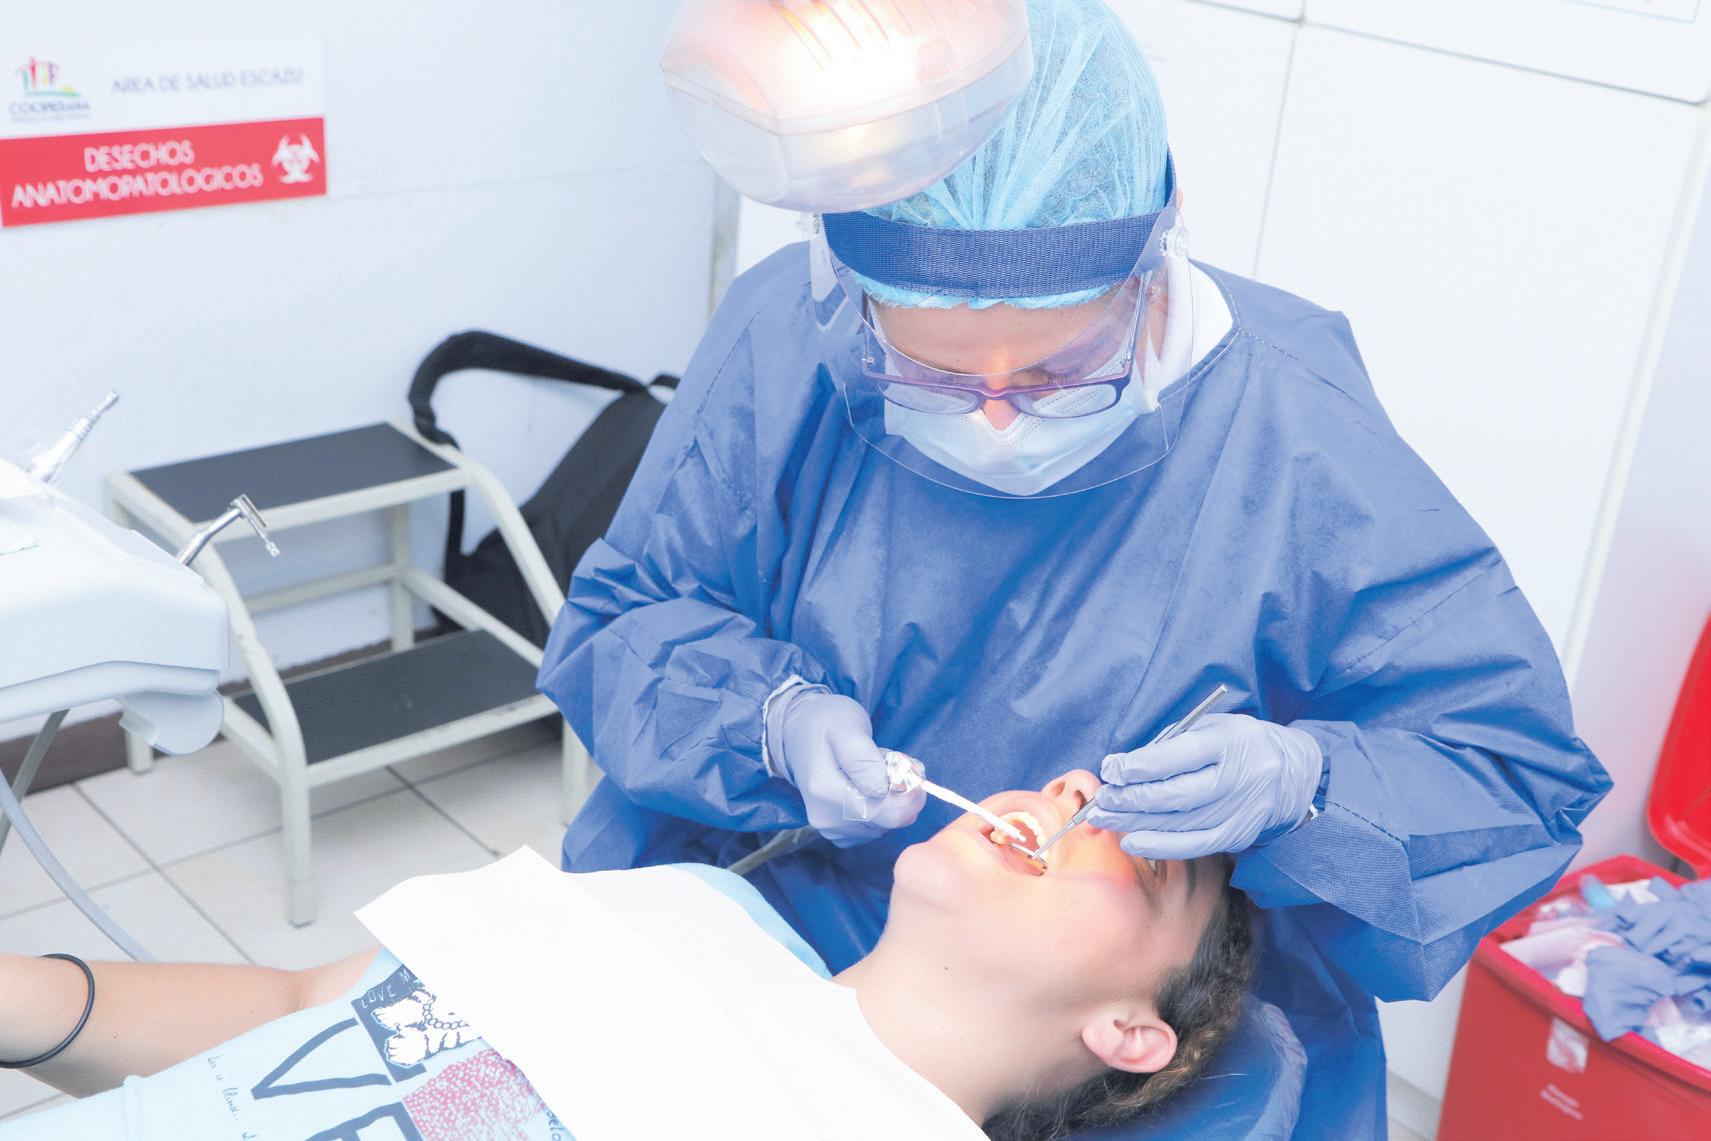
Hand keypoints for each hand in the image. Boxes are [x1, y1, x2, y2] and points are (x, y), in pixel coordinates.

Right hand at [768, 688, 923, 845]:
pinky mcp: (837, 832)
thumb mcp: (847, 726)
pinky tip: (868, 786)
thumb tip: (881, 791)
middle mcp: (826, 818)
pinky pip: (874, 828)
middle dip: (902, 792)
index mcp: (827, 792)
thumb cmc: (827, 723)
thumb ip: (863, 758)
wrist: (799, 731)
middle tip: (889, 761)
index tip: (902, 762)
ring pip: (885, 825)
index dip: (910, 790)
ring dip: (892, 799)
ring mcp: (830, 828)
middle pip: (890, 821)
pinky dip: (881, 808)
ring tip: (875, 770)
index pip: (891, 814)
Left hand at [1087, 713, 1322, 859]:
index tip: (1111, 769)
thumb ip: (1169, 746)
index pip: (1178, 756)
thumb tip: (1122, 769)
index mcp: (1230, 740)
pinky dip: (1161, 846)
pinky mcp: (1240, 834)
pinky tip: (1133, 842)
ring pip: (1181, 823)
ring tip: (1105, 820)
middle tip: (1102, 801)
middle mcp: (1240, 777)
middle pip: (1177, 794)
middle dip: (1132, 799)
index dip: (1139, 766)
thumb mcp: (1209, 728)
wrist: (1292, 773)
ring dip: (1137, 824)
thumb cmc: (1237, 744)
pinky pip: (1196, 845)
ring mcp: (1242, 810)